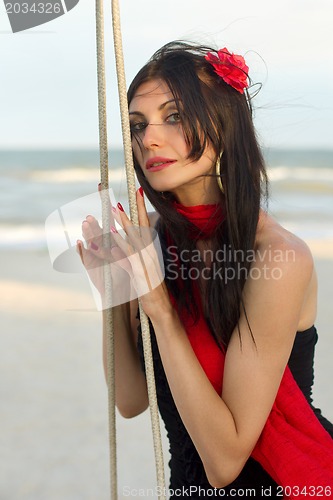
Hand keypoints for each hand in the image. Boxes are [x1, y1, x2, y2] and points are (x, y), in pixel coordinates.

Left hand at [107, 189, 169, 318]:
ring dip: (121, 225)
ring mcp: (144, 264)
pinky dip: (117, 252)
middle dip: (129, 213)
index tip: (138, 191)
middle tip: (118, 199)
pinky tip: (108, 244)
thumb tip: (135, 243)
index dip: (141, 208)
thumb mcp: (147, 268)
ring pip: (131, 240)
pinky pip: (125, 260)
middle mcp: (149, 254)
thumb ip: (140, 256)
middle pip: (139, 228)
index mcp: (151, 251)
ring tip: (112, 212)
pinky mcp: (138, 275)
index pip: (146, 225)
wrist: (163, 309)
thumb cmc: (154, 290)